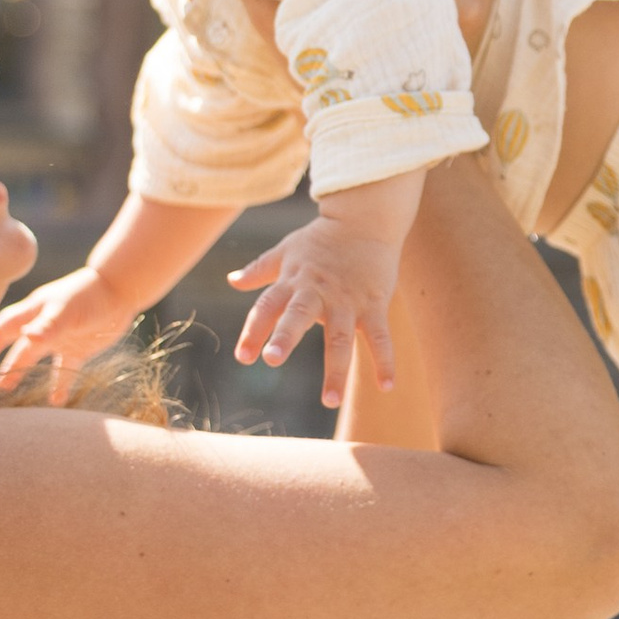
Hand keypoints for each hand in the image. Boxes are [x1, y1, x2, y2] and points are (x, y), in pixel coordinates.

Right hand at [0, 266, 133, 400]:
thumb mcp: (68, 310)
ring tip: (4, 386)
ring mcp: (59, 336)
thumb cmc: (91, 296)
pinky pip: (64, 369)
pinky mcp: (77, 348)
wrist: (122, 291)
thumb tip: (26, 337)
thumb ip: (48, 325)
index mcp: (34, 311)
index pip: (2, 328)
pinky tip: (55, 400)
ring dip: (18, 369)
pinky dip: (59, 384)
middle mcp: (42, 324)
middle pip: (10, 340)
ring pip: (32, 355)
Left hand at [230, 216, 401, 407]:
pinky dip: (385, 361)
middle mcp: (317, 292)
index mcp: (293, 281)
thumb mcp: (287, 250)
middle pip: (298, 315)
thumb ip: (260, 269)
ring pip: (341, 337)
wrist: (366, 218)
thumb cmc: (322, 238)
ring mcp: (348, 300)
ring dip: (336, 369)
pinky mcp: (375, 304)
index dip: (254, 330)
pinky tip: (386, 387)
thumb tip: (232, 281)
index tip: (244, 357)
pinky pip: (380, 337)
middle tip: (272, 360)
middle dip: (285, 336)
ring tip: (329, 401)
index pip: (267, 306)